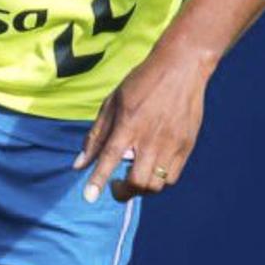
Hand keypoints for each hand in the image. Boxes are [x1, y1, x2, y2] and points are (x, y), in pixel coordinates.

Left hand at [74, 37, 211, 202]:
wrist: (181, 67)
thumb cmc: (142, 82)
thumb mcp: (113, 102)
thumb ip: (96, 135)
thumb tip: (79, 164)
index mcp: (129, 123)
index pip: (110, 158)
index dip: (97, 180)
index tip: (88, 197)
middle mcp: (151, 137)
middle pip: (137, 181)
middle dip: (123, 192)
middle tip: (116, 186)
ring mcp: (171, 143)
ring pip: (155, 185)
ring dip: (141, 188)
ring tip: (133, 177)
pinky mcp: (186, 146)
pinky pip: (172, 177)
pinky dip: (158, 181)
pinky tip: (151, 169)